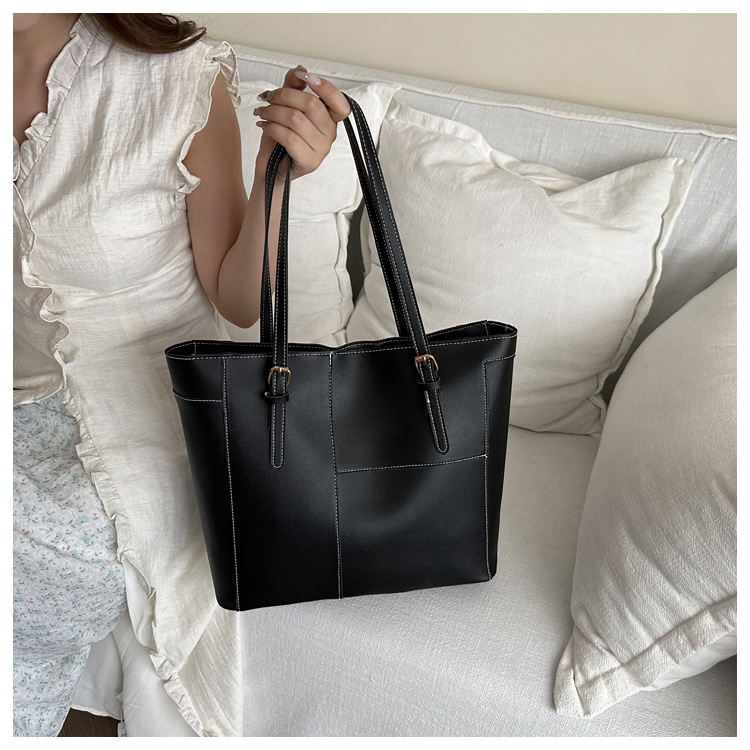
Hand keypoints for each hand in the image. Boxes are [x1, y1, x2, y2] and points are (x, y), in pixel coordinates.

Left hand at [253, 66, 350, 180]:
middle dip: (284, 96)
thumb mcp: (286, 107)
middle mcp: (330, 134)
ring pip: (296, 119)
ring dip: (273, 112)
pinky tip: (265, 126)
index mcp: (329, 120)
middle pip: (311, 105)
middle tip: (267, 98)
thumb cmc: (280, 138)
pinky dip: (272, 128)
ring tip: (262, 113)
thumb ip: (294, 87)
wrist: (270, 168)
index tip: (304, 78)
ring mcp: (321, 150)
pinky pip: (289, 137)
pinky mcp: (309, 161)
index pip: (339, 103)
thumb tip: (300, 70)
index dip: (325, 87)